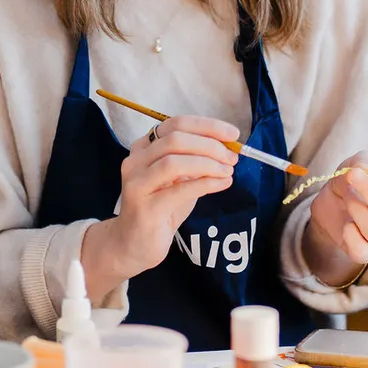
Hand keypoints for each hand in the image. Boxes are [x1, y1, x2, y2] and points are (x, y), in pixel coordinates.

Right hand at [82, 116, 236, 293]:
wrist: (134, 244)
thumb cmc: (161, 208)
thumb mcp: (180, 179)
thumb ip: (197, 161)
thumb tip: (228, 148)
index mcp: (144, 147)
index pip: (176, 124)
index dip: (208, 126)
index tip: (233, 135)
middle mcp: (135, 160)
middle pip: (175, 139)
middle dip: (210, 145)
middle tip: (232, 157)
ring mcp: (137, 183)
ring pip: (174, 162)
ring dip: (208, 164)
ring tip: (228, 171)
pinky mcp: (145, 207)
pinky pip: (179, 189)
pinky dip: (206, 184)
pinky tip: (223, 184)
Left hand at [305, 152, 367, 286]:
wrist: (331, 205)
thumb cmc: (354, 182)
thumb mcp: (357, 164)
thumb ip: (364, 161)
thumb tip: (366, 168)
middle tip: (354, 175)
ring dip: (357, 209)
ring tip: (347, 198)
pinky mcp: (366, 255)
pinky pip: (361, 250)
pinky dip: (350, 234)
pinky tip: (347, 224)